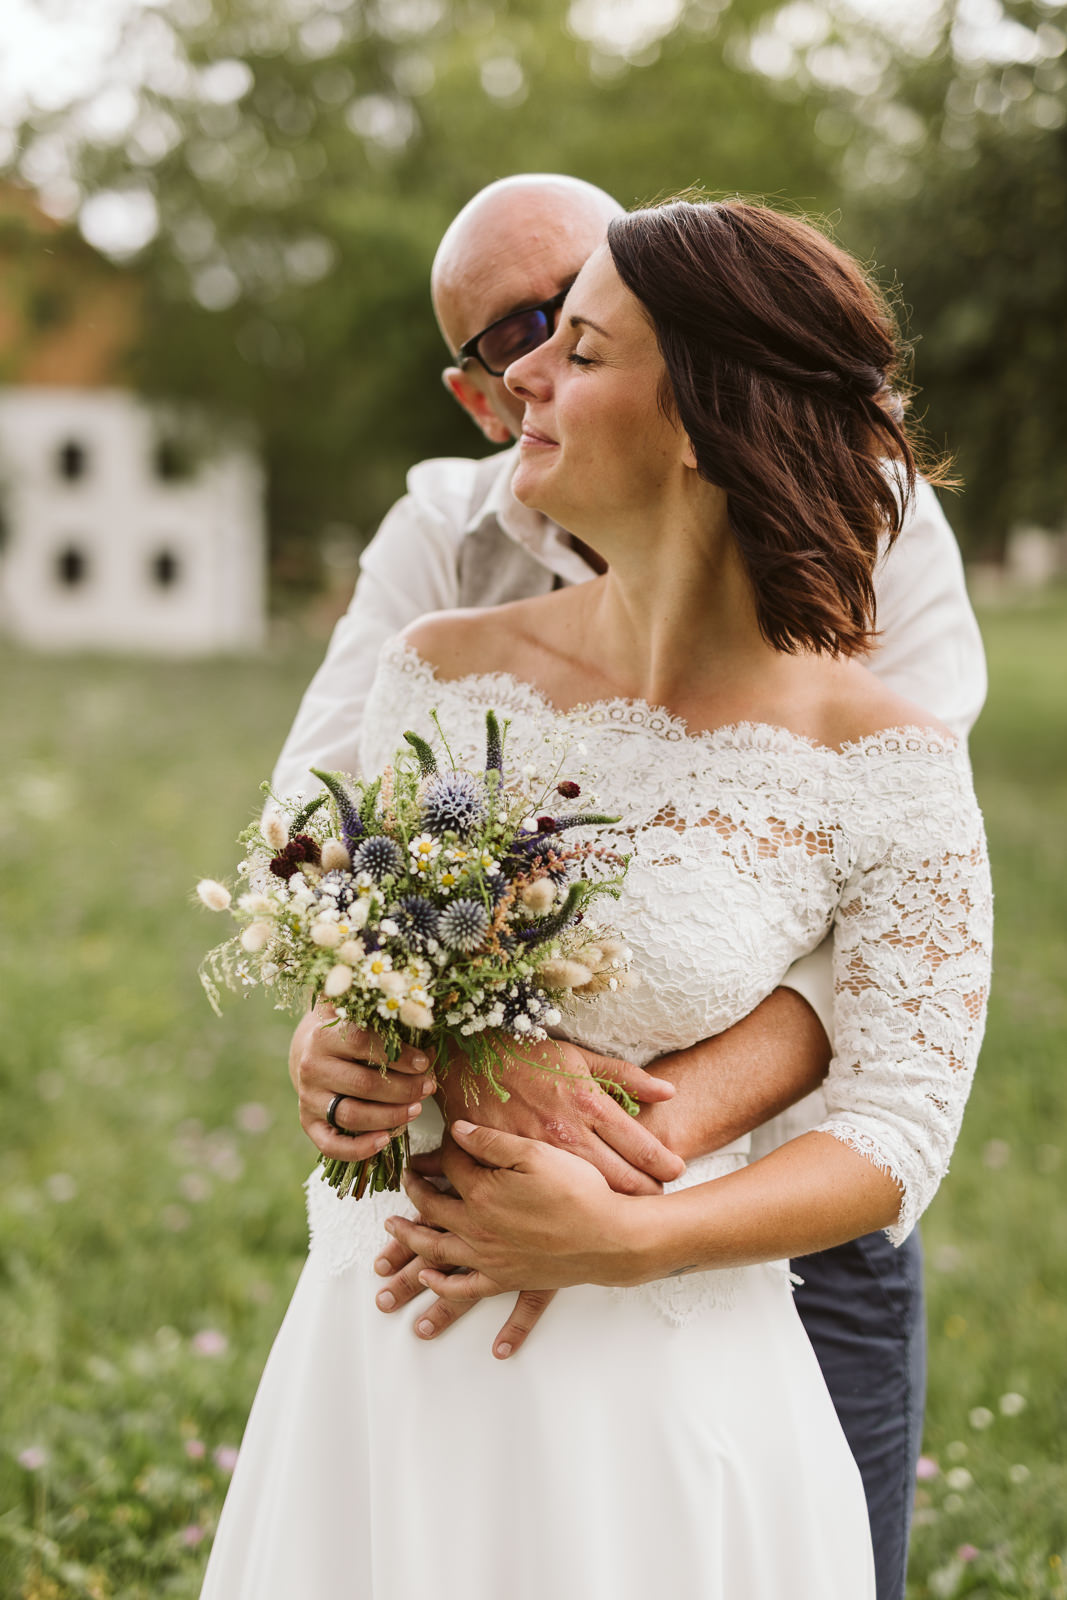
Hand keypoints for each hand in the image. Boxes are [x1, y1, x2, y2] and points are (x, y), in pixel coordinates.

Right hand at [289, 1003, 436, 1163]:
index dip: (398, 1056)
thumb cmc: (348, 1033)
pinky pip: (331, 1145)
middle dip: (403, 1089)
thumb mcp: (360, 1018)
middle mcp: (312, 1068)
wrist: (310, 1052)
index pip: (363, 1044)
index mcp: (324, 1036)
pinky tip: (385, 1141)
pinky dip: (359, 1149)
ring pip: (352, 1115)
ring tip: (417, 1109)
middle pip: (363, 1085)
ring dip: (390, 1116)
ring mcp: (309, 1098)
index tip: (424, 1063)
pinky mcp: (308, 1123)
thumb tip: (426, 1029)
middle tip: (428, 1087)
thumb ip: (387, 1020)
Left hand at [387, 1121, 643, 1296]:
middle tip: (403, 1186)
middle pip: (431, 1209)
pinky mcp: (506, 1278)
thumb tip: (457, 1130)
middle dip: (412, 1195)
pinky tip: (433, 1284)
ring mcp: (488, 1257)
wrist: (609, 1237)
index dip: (444, 1151)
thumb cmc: (578, 1190)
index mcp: (480, 1192)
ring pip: (435, 1251)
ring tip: (391, 1235)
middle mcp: (476, 1228)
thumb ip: (493, 1141)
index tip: (443, 1142)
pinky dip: (445, 1288)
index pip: (450, 1166)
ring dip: (408, 1242)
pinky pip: (467, 1288)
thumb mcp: (536, 1152)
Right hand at [435, 1036, 683, 1195]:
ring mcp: (540, 1154)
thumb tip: (669, 1092)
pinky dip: (570, 1202)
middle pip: (623, 1180)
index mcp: (590, 1104)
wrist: (467, 1058)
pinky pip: (549, 1192)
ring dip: (615, 1203)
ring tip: (630, 1208)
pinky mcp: (514, 1166)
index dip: (665, 1165)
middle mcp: (568, 1133)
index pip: (643, 1147)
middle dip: (647, 1193)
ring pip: (591, 1194)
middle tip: (659, 1197)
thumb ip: (626, 1077)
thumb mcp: (580, 1056)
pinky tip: (582, 1207)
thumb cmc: (528, 1054)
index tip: (675, 1171)